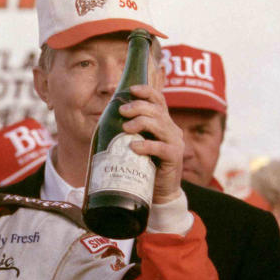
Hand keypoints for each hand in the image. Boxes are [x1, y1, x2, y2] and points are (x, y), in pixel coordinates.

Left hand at [120, 84, 184, 202]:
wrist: (159, 190)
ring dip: (141, 123)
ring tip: (125, 129)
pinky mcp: (174, 157)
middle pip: (157, 110)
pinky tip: (133, 147)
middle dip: (138, 107)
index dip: (146, 91)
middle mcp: (172, 129)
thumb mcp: (136, 142)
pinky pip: (161, 147)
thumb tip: (104, 117)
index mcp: (163, 122)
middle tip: (122, 111)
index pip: (158, 100)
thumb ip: (129, 130)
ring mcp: (175, 142)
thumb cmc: (144, 164)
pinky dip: (146, 145)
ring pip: (160, 124)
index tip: (131, 89)